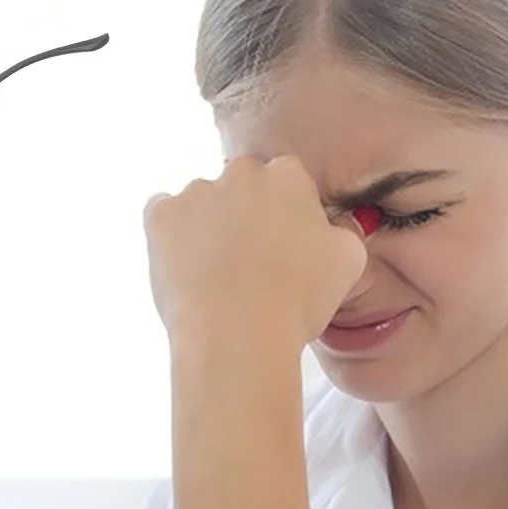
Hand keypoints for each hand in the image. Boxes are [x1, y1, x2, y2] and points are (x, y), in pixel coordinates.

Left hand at [143, 153, 366, 351]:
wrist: (237, 336)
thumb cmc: (296, 302)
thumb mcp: (348, 261)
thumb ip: (342, 230)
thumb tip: (332, 226)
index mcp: (287, 176)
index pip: (285, 183)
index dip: (283, 217)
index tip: (280, 246)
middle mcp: (241, 173)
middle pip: (241, 187)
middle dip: (243, 215)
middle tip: (248, 261)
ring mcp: (196, 191)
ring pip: (200, 203)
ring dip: (206, 227)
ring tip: (214, 274)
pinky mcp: (160, 216)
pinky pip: (162, 215)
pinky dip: (169, 237)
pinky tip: (184, 268)